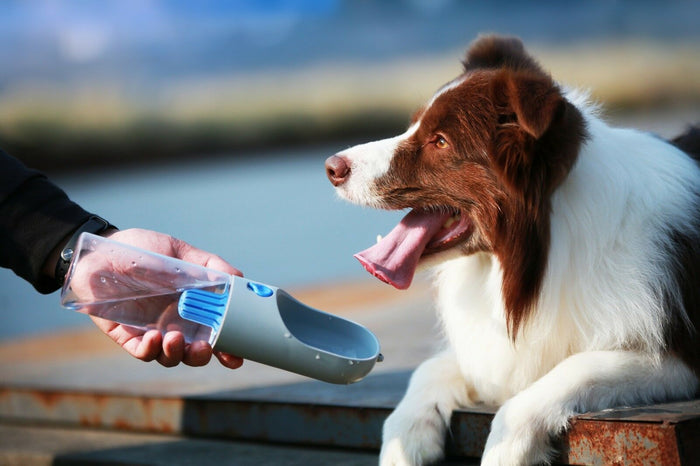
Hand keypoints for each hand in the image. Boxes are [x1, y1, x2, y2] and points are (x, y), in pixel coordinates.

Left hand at [88, 228, 243, 368]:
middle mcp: (174, 323)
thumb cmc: (141, 250)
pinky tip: (154, 337)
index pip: (213, 333)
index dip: (227, 349)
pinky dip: (150, 350)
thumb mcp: (180, 253)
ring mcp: (151, 331)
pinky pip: (141, 352)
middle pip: (194, 353)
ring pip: (169, 357)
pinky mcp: (126, 335)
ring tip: (175, 338)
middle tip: (204, 348)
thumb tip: (239, 279)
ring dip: (176, 353)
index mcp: (192, 307)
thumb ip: (210, 265)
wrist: (100, 250)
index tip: (236, 356)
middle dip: (202, 356)